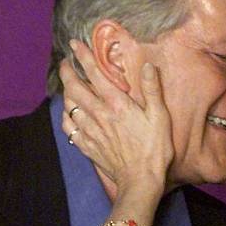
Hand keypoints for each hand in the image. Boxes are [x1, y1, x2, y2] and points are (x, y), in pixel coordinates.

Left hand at [60, 40, 173, 193]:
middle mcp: (99, 114)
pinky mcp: (88, 146)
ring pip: (69, 106)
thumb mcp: (160, 117)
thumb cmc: (154, 149)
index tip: (75, 45)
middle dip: (68, 72)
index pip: (95, 74)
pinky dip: (65, 117)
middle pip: (74, 88)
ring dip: (66, 92)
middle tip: (67, 63)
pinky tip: (69, 114)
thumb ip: (152, 90)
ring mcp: (90, 131)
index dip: (83, 56)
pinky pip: (69, 128)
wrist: (141, 180)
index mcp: (116, 104)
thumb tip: (148, 66)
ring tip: (67, 86)